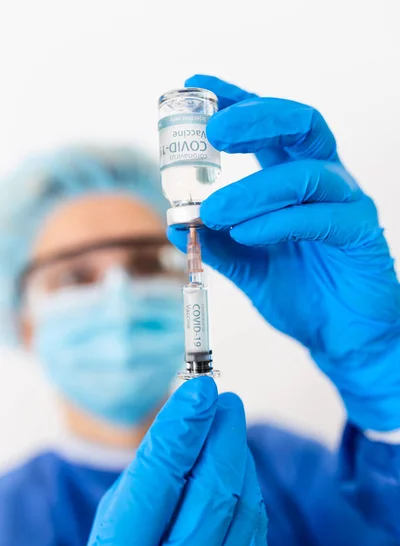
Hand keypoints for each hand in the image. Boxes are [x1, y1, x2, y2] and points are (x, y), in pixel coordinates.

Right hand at [77, 377, 268, 545]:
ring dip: (239, 458)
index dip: (182, 428)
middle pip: (211, 489)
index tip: (200, 387)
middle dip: (222, 434)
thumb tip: (189, 422)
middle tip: (224, 399)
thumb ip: (147, 479)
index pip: (158, 479)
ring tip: (227, 431)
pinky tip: (237, 473)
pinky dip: (249, 491)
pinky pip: (257, 532)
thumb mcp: (112, 527)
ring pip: (243, 507)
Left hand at [169, 75, 399, 430]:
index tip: (197, 84)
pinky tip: (247, 234)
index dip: (236, 99)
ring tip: (214, 211)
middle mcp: (322, 181)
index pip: (267, 127)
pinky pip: (320, 215)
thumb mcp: (248, 268)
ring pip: (304, 172)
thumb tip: (175, 224)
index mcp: (292, 182)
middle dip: (254, 117)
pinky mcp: (359, 231)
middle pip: (298, 123)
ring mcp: (345, 202)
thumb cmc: (301, 295)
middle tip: (213, 130)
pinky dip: (277, 221)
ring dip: (252, 189)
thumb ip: (217, 245)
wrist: (342, 337)